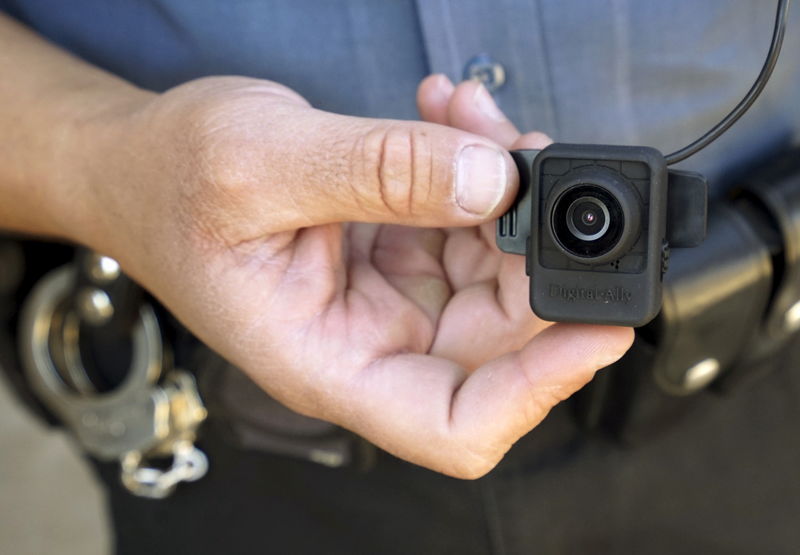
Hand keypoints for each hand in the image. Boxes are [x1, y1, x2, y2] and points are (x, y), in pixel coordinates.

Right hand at [68, 75, 632, 477]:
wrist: (137, 163)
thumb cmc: (167, 183)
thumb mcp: (260, 164)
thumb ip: (380, 173)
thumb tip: (492, 182)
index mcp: (326, 362)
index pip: (454, 424)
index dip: (537, 390)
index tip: (594, 327)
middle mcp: (368, 343)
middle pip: (498, 341)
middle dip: (536, 258)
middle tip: (534, 167)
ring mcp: (389, 298)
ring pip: (496, 273)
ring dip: (508, 193)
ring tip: (474, 121)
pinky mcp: (398, 252)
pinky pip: (469, 224)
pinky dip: (478, 170)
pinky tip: (455, 119)